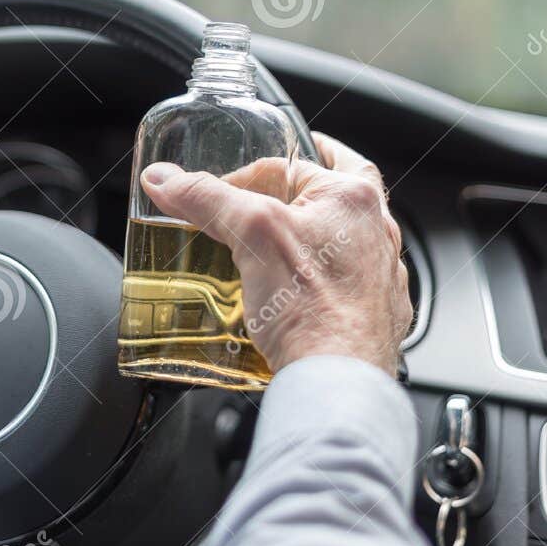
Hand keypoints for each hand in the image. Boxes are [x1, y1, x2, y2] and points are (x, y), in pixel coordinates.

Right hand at [139, 132, 410, 377]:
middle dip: (305, 185)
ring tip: (279, 241)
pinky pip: (348, 282)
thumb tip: (166, 179)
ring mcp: (381, 273)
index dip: (246, 174)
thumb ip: (206, 199)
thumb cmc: (313, 310)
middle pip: (338, 189)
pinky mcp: (376, 312)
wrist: (338, 380)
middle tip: (278, 183)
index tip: (217, 195)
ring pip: (346, 237)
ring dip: (315, 233)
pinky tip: (298, 293)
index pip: (292, 165)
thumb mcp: (251, 235)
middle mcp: (377, 231)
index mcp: (354, 197)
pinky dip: (323, 279)